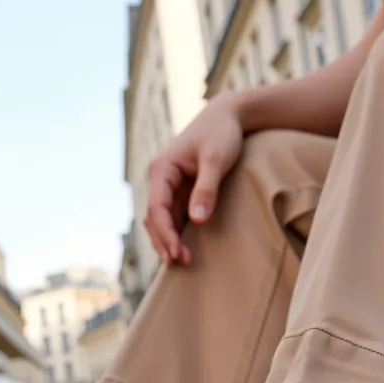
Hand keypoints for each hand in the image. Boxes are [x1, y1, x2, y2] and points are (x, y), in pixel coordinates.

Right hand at [145, 92, 244, 266]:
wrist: (228, 117)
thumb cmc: (222, 134)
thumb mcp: (216, 160)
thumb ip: (206, 190)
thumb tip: (196, 222)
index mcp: (162, 169)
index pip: (157, 208)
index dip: (166, 233)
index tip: (178, 253)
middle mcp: (160, 179)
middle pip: (154, 218)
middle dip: (164, 241)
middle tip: (180, 263)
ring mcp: (169, 187)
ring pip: (161, 221)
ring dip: (168, 241)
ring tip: (181, 261)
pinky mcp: (181, 192)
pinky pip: (173, 217)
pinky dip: (176, 234)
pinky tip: (184, 249)